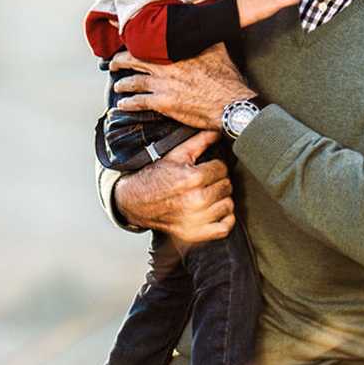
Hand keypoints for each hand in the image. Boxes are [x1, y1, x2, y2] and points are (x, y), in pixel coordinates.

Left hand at [110, 44, 255, 129]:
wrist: (230, 103)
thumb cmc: (226, 78)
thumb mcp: (217, 49)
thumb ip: (205, 38)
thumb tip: (203, 25)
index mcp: (176, 51)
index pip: (148, 42)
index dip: (134, 41)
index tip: (126, 39)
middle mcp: (166, 66)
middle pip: (134, 60)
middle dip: (120, 61)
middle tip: (113, 63)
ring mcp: (163, 85)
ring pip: (133, 82)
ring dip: (122, 84)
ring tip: (117, 85)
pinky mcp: (163, 103)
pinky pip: (139, 102)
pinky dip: (128, 103)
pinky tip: (122, 105)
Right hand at [112, 131, 234, 243]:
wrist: (135, 201)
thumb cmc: (155, 177)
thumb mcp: (175, 155)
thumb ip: (199, 142)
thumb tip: (217, 130)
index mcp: (193, 178)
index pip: (222, 169)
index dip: (214, 167)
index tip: (206, 170)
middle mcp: (196, 200)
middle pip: (226, 186)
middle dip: (217, 182)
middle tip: (204, 183)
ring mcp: (197, 220)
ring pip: (228, 205)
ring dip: (220, 200)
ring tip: (206, 196)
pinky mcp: (196, 234)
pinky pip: (224, 227)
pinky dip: (223, 220)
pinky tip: (213, 212)